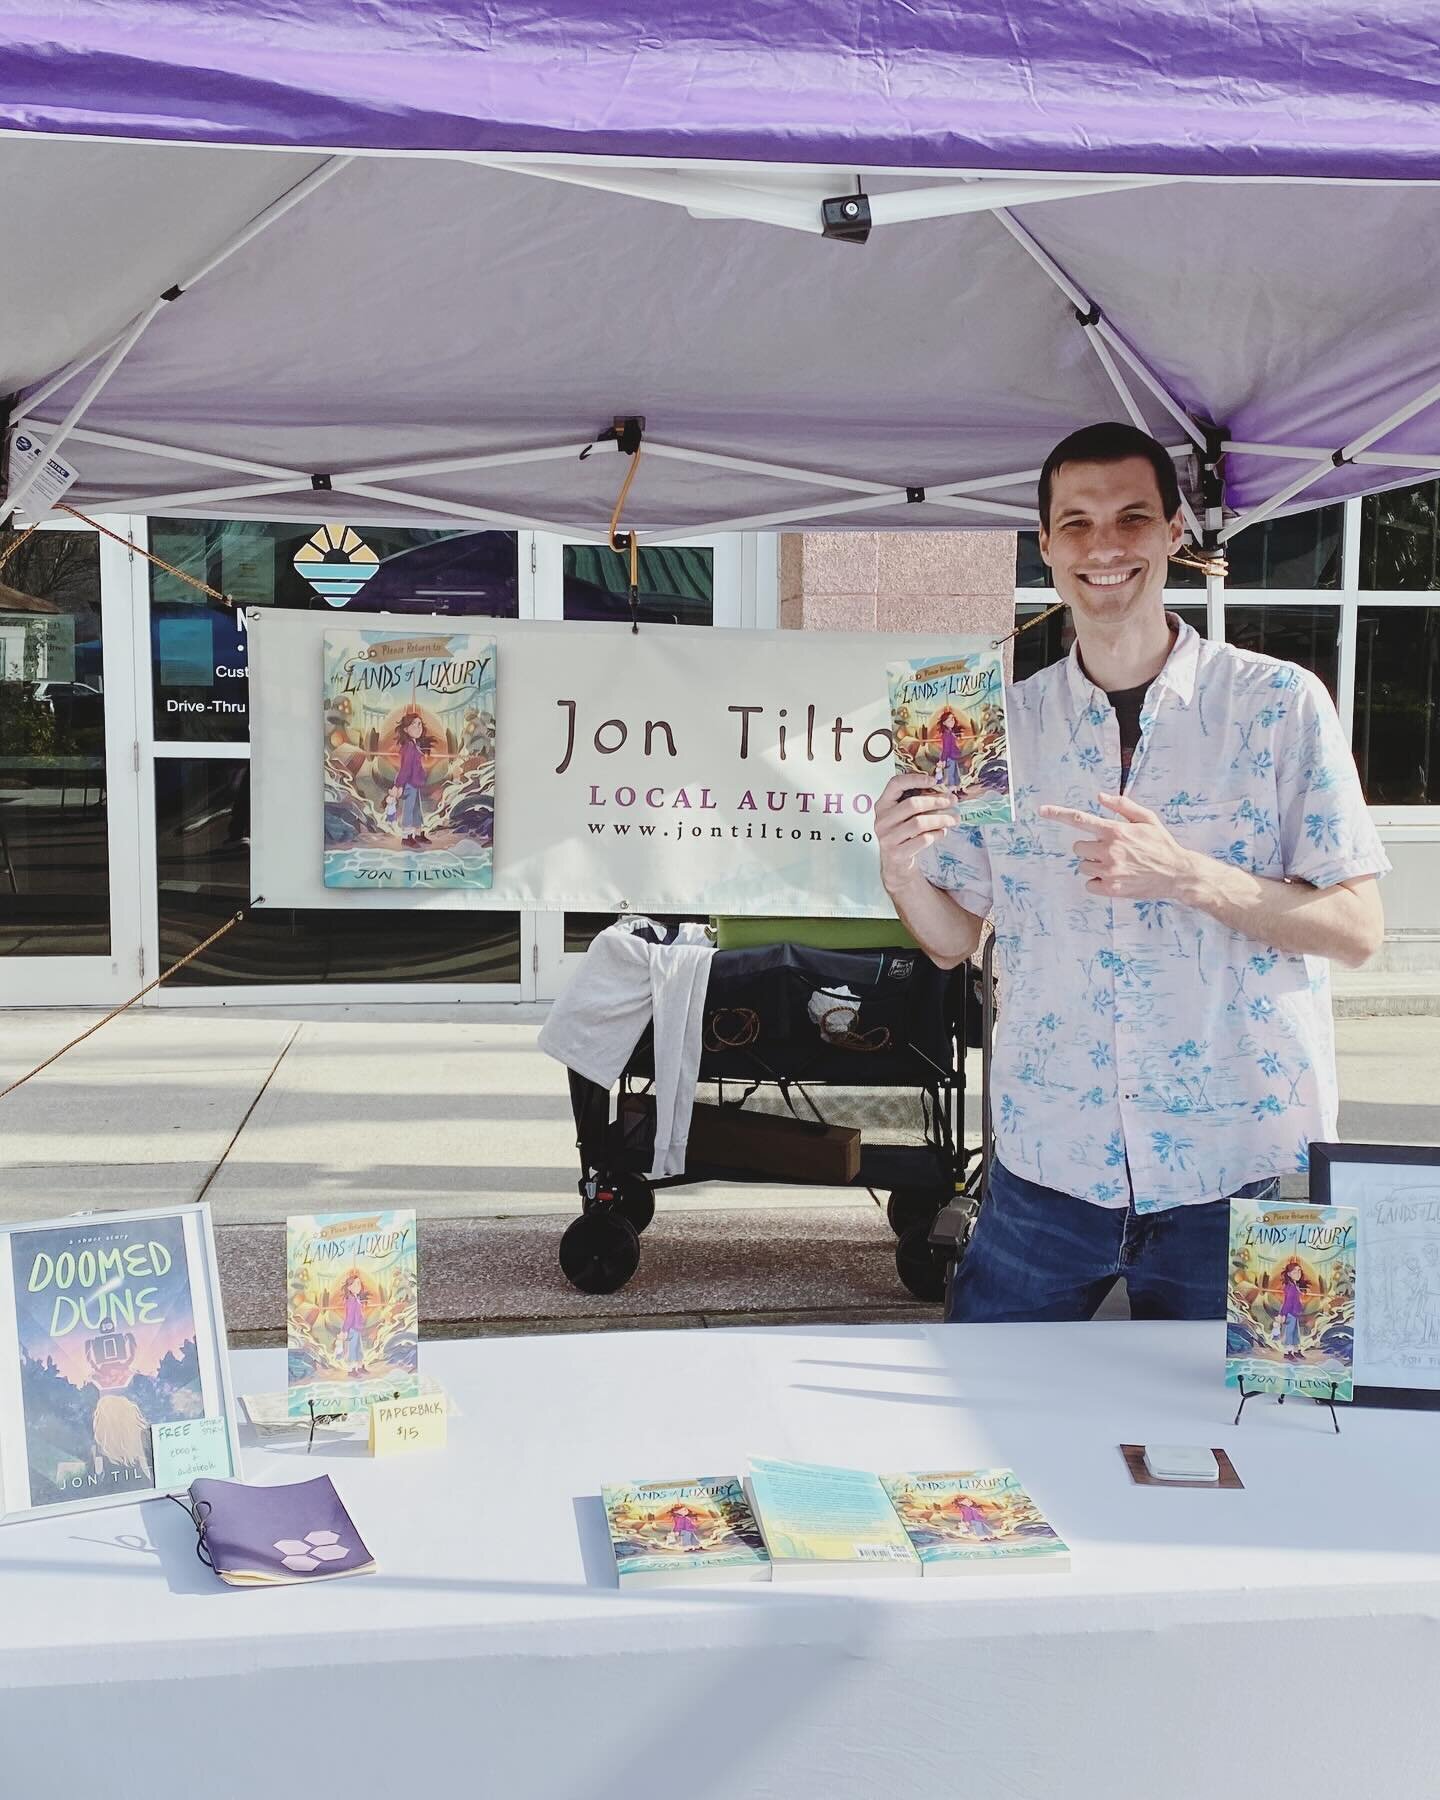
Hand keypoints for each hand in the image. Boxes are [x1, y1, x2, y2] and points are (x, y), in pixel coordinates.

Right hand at [875, 771, 960, 890]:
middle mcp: (882, 820)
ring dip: (941, 819)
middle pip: (912, 804)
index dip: (914, 779)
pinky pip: (922, 840)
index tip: (933, 780)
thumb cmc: (903, 835)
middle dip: (936, 801)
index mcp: (883, 805)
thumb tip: (943, 791)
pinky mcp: (897, 853)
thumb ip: (916, 802)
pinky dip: (936, 834)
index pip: (895, 784)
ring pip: (919, 823)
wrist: (896, 864)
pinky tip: (942, 832)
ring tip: (953, 819)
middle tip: (953, 801)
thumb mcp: (903, 816)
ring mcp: (887, 837)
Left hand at [1038, 791, 1197, 899]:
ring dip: (1094, 865)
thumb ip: (1122, 806)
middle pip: (1078, 847)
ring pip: (1083, 866)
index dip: (1058, 814)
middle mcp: (1109, 850)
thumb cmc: (1161, 844)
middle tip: (1108, 850)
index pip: (1080, 819)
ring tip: (1116, 865)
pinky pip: (1089, 885)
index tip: (1042, 810)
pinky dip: (1098, 883)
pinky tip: (1114, 878)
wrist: (1177, 873)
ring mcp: (1109, 871)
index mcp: (1116, 831)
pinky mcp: (1111, 889)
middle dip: (1089, 848)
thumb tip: (1100, 797)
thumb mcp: (1147, 818)